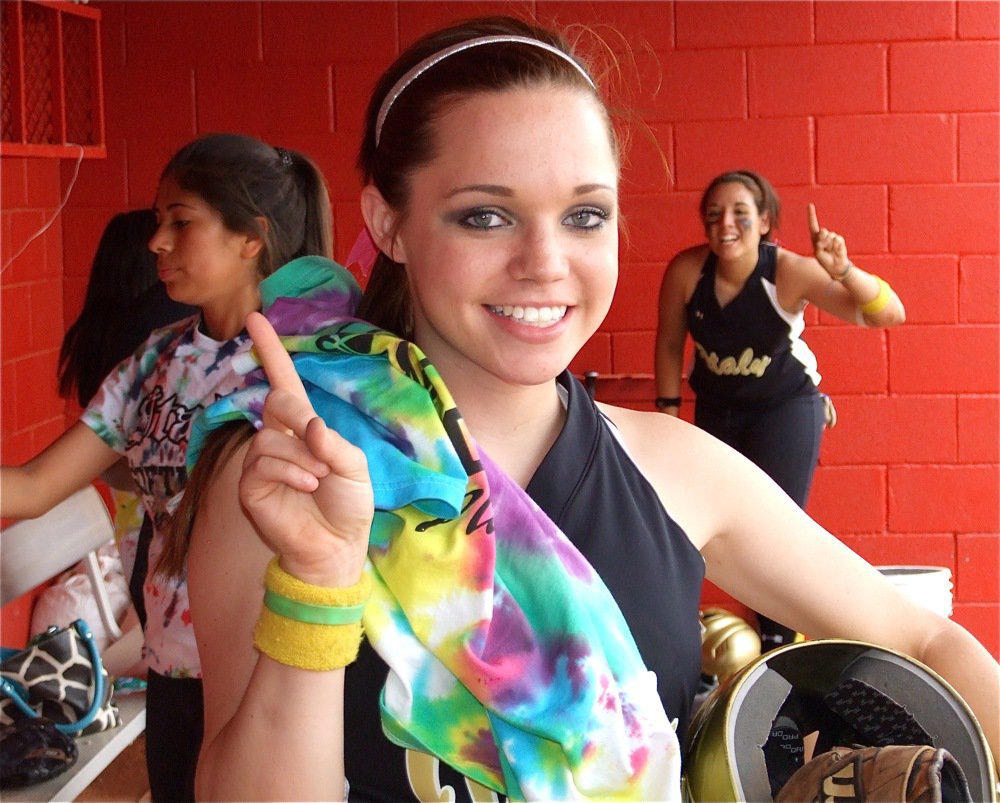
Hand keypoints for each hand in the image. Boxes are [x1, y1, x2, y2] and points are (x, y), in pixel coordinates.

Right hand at [238, 312, 373, 586]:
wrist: (337, 548)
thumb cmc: (348, 506)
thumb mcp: (354, 466)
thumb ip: (333, 442)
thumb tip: (308, 424)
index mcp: (304, 428)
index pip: (283, 383)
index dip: (270, 351)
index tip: (255, 317)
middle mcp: (278, 439)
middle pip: (276, 402)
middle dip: (297, 415)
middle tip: (318, 442)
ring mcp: (261, 463)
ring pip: (270, 438)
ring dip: (301, 457)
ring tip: (319, 479)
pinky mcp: (250, 487)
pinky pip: (263, 464)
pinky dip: (290, 473)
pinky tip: (307, 487)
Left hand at [808, 203, 849, 277]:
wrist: (835, 267)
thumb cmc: (825, 260)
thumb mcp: (818, 253)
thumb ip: (820, 243)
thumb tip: (826, 233)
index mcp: (815, 238)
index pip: (813, 225)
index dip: (812, 215)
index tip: (810, 205)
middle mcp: (823, 236)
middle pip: (822, 232)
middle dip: (822, 238)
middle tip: (822, 247)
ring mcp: (832, 237)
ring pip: (830, 237)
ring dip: (829, 245)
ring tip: (829, 252)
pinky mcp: (840, 240)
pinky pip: (837, 240)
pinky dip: (836, 246)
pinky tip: (835, 251)